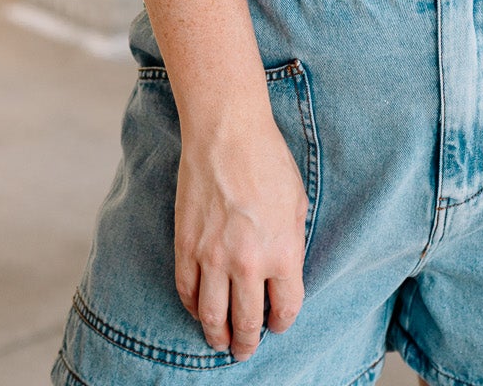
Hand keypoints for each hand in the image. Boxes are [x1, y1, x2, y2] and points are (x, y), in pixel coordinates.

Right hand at [174, 108, 308, 360]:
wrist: (226, 133)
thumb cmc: (268, 161)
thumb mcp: (296, 204)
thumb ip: (290, 245)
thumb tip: (282, 275)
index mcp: (283, 253)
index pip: (285, 309)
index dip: (282, 322)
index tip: (277, 324)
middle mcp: (248, 263)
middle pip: (247, 322)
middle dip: (248, 342)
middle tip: (246, 350)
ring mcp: (213, 257)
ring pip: (211, 317)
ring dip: (217, 336)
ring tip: (220, 342)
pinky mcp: (186, 246)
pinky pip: (187, 290)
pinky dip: (192, 306)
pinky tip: (198, 309)